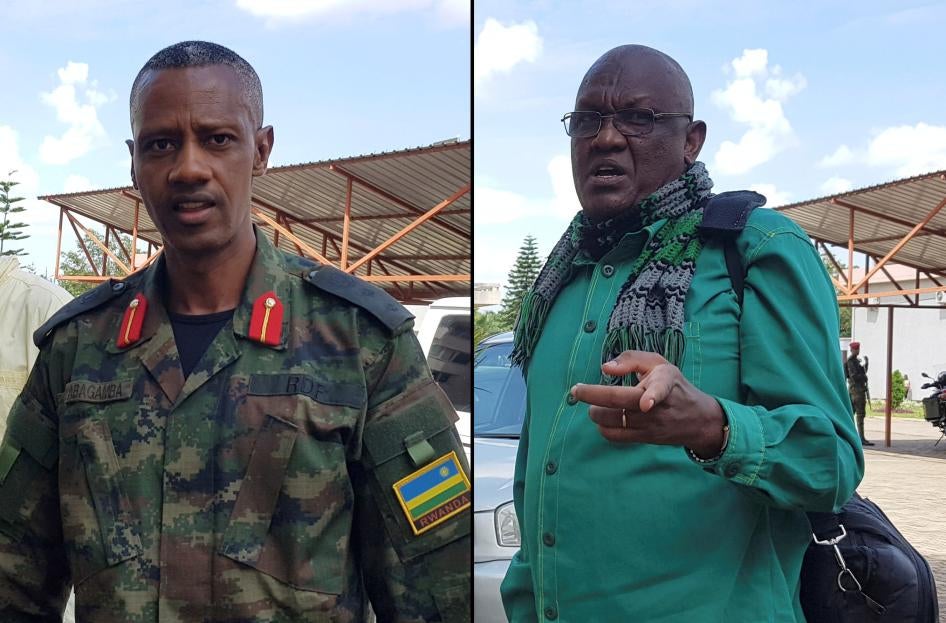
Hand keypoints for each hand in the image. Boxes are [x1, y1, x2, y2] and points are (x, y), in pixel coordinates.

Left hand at [571, 350, 726, 457]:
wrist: (698, 419)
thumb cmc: (673, 385)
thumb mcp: (659, 364)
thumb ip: (631, 358)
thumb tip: (605, 368)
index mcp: (665, 382)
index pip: (660, 389)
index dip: (653, 396)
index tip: (646, 404)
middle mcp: (658, 406)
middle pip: (623, 404)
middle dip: (594, 397)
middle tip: (577, 391)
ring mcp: (652, 425)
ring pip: (615, 421)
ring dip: (596, 413)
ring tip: (594, 405)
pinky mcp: (645, 439)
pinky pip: (616, 436)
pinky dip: (603, 427)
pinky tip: (603, 418)